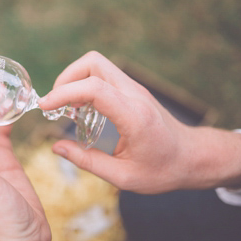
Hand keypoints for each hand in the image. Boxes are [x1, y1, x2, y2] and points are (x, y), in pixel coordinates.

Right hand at [39, 51, 240, 193]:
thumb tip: (56, 148)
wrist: (195, 158)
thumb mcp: (124, 177)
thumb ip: (88, 162)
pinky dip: (85, 83)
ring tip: (68, 106)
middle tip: (55, 104)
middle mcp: (134, 95)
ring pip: (96, 63)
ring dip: (75, 78)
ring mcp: (135, 88)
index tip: (45, 108)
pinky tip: (83, 108)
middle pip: (92, 63)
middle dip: (66, 79)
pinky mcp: (133, 89)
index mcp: (134, 116)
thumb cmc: (163, 170)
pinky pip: (103, 74)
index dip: (63, 93)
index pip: (93, 88)